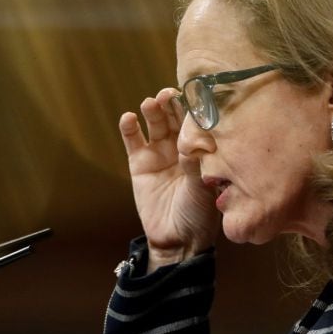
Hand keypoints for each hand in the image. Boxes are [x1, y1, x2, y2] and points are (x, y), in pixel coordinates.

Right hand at [120, 88, 218, 270]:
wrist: (178, 240)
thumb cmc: (199, 214)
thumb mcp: (203, 188)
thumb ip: (196, 163)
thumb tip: (194, 140)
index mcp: (201, 149)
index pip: (197, 121)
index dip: (193, 106)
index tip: (193, 94)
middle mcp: (181, 147)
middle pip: (175, 117)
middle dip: (172, 104)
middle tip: (169, 94)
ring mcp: (159, 153)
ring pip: (155, 124)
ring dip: (153, 111)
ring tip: (151, 104)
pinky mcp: (139, 164)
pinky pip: (133, 141)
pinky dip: (130, 128)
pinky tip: (129, 118)